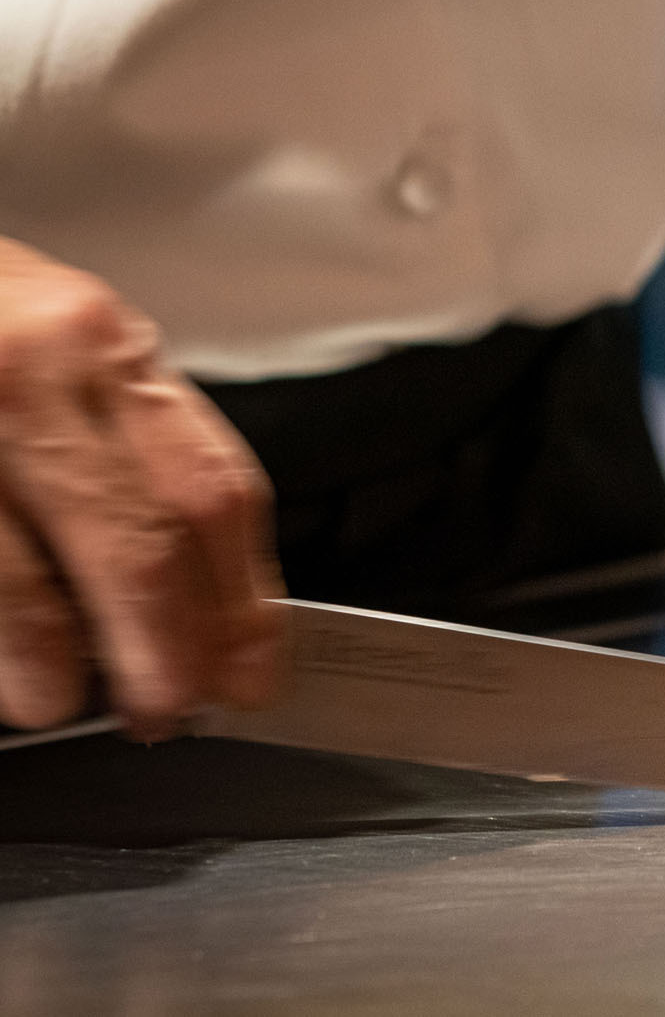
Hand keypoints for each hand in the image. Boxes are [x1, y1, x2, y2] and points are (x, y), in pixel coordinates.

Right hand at [0, 238, 283, 732]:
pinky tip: (5, 669)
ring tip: (55, 700)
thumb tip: (198, 597)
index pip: (211, 490)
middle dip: (167, 654)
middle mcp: (32, 375)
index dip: (241, 601)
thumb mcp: (57, 348)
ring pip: (25, 590)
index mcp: (96, 346)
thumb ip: (126, 447)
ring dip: (53, 671)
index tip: (249, 669)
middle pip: (140, 547)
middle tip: (165, 710)